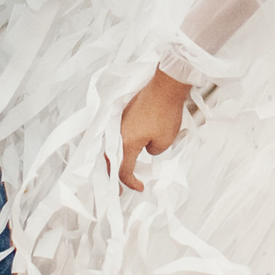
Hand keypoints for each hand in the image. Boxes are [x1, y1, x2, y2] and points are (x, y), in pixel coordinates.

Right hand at [114, 72, 191, 191]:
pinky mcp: (123, 115)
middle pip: (109, 161)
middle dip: (113, 176)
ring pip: (110, 148)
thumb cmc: (166, 112)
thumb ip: (153, 153)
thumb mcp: (164, 142)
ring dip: (114, 160)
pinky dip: (118, 146)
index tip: (140, 187)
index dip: (131, 182)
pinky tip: (125, 149)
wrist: (165, 87)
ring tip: (121, 169)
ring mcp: (118, 123)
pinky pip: (115, 136)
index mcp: (126, 144)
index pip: (123, 171)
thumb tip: (146, 149)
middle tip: (119, 187)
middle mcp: (117, 134)